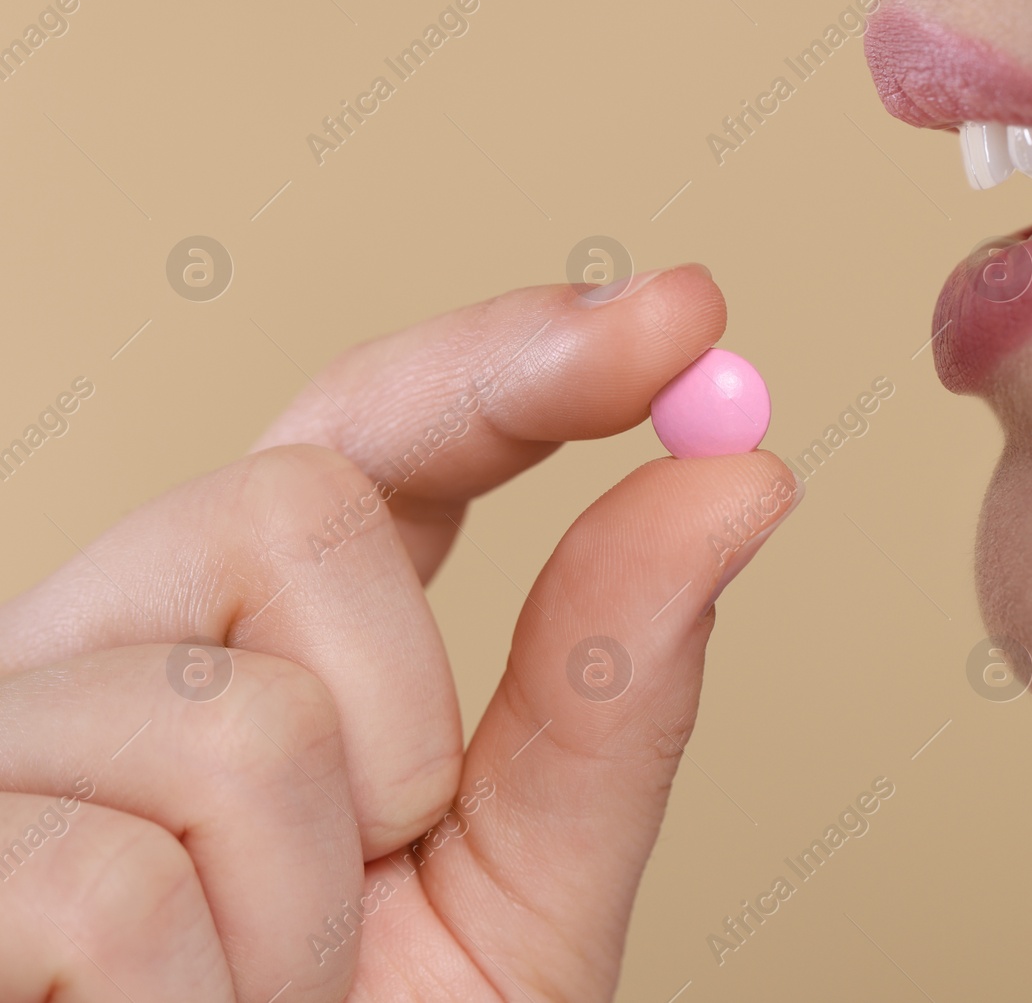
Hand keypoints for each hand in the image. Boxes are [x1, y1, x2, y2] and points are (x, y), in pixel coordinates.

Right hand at [0, 264, 799, 1000]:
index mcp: (271, 635)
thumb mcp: (520, 890)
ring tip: (245, 992)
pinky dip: (198, 1002)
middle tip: (365, 872)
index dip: (521, 355)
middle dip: (401, 724)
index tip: (676, 315)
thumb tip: (740, 482)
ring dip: (304, 911)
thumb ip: (608, 692)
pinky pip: (117, 880)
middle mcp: (118, 637)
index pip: (385, 427)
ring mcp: (5, 732)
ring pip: (233, 716)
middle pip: (296, 503)